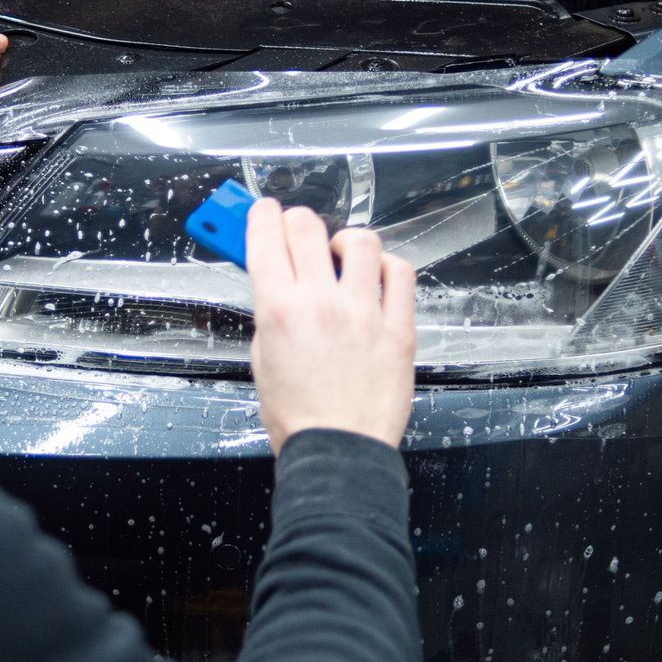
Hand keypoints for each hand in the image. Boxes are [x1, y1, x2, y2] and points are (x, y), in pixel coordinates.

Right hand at [246, 199, 415, 455]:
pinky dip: (386, 265)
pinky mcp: (398, 328)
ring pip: (360, 241)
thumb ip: (271, 314)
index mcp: (279, 311)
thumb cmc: (298, 416)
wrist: (338, 450)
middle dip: (295, 221)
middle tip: (296, 230)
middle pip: (307, 228)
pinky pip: (400, 273)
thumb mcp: (262, 359)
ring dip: (345, 241)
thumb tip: (278, 283)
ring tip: (342, 255)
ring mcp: (364, 313)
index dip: (260, 216)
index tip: (263, 211)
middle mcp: (321, 303)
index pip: (266, 238)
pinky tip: (377, 276)